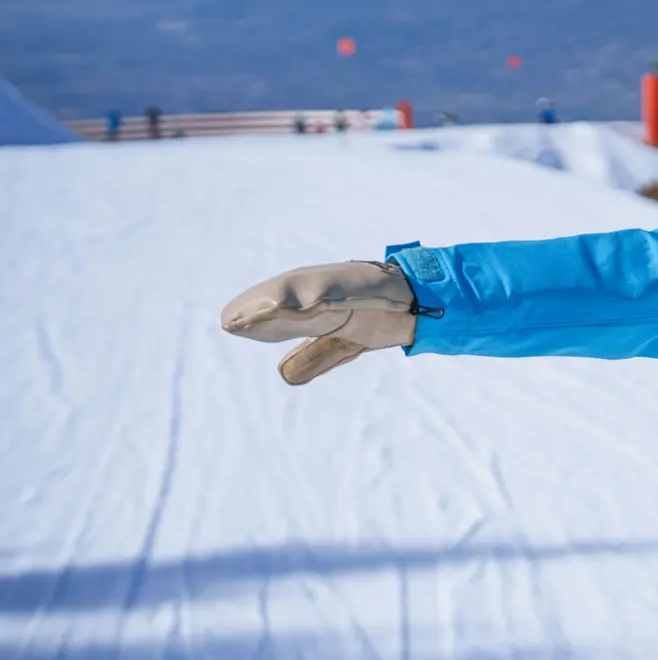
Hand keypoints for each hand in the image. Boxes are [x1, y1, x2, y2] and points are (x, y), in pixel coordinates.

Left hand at [221, 261, 419, 384]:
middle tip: (231, 320)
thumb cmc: (383, 316)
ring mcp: (343, 285)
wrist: (423, 302)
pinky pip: (337, 288)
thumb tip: (284, 376)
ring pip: (306, 289)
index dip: (258, 318)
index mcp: (317, 303)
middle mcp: (325, 290)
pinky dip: (317, 294)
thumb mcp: (343, 344)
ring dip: (279, 300)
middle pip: (286, 297)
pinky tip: (297, 301)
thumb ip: (314, 357)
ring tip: (254, 311)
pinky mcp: (362, 283)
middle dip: (258, 308)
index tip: (231, 324)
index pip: (281, 310)